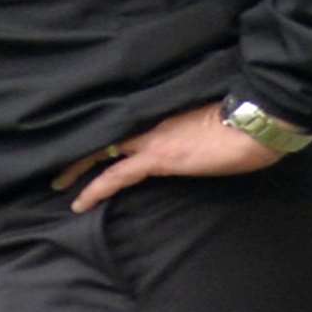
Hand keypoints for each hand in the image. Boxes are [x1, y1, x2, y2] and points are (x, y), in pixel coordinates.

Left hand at [51, 101, 284, 213]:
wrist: (256, 119)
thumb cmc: (240, 119)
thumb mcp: (206, 117)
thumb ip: (184, 122)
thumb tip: (180, 129)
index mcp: (160, 110)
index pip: (120, 119)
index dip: (99, 128)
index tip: (81, 135)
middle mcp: (149, 121)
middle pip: (102, 131)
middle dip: (77, 148)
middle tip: (55, 162)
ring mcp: (151, 137)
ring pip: (101, 150)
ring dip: (77, 168)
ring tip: (57, 183)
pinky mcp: (158, 157)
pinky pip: (117, 175)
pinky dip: (96, 187)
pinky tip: (80, 201)